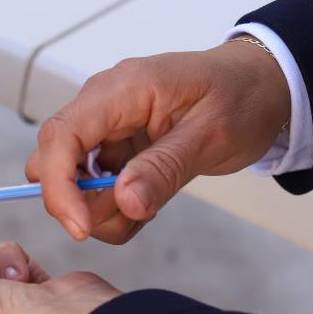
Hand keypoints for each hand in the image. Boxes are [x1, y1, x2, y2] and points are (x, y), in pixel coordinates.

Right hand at [29, 38, 290, 243]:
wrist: (260, 85)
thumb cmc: (242, 96)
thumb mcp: (213, 136)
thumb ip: (165, 169)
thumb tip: (124, 202)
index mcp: (123, 89)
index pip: (62, 136)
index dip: (59, 187)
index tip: (80, 228)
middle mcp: (101, 104)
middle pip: (51, 161)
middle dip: (79, 203)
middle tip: (131, 215)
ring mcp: (103, 126)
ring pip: (68, 181)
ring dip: (100, 209)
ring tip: (149, 206)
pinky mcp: (111, 146)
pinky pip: (91, 186)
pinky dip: (111, 206)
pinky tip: (147, 199)